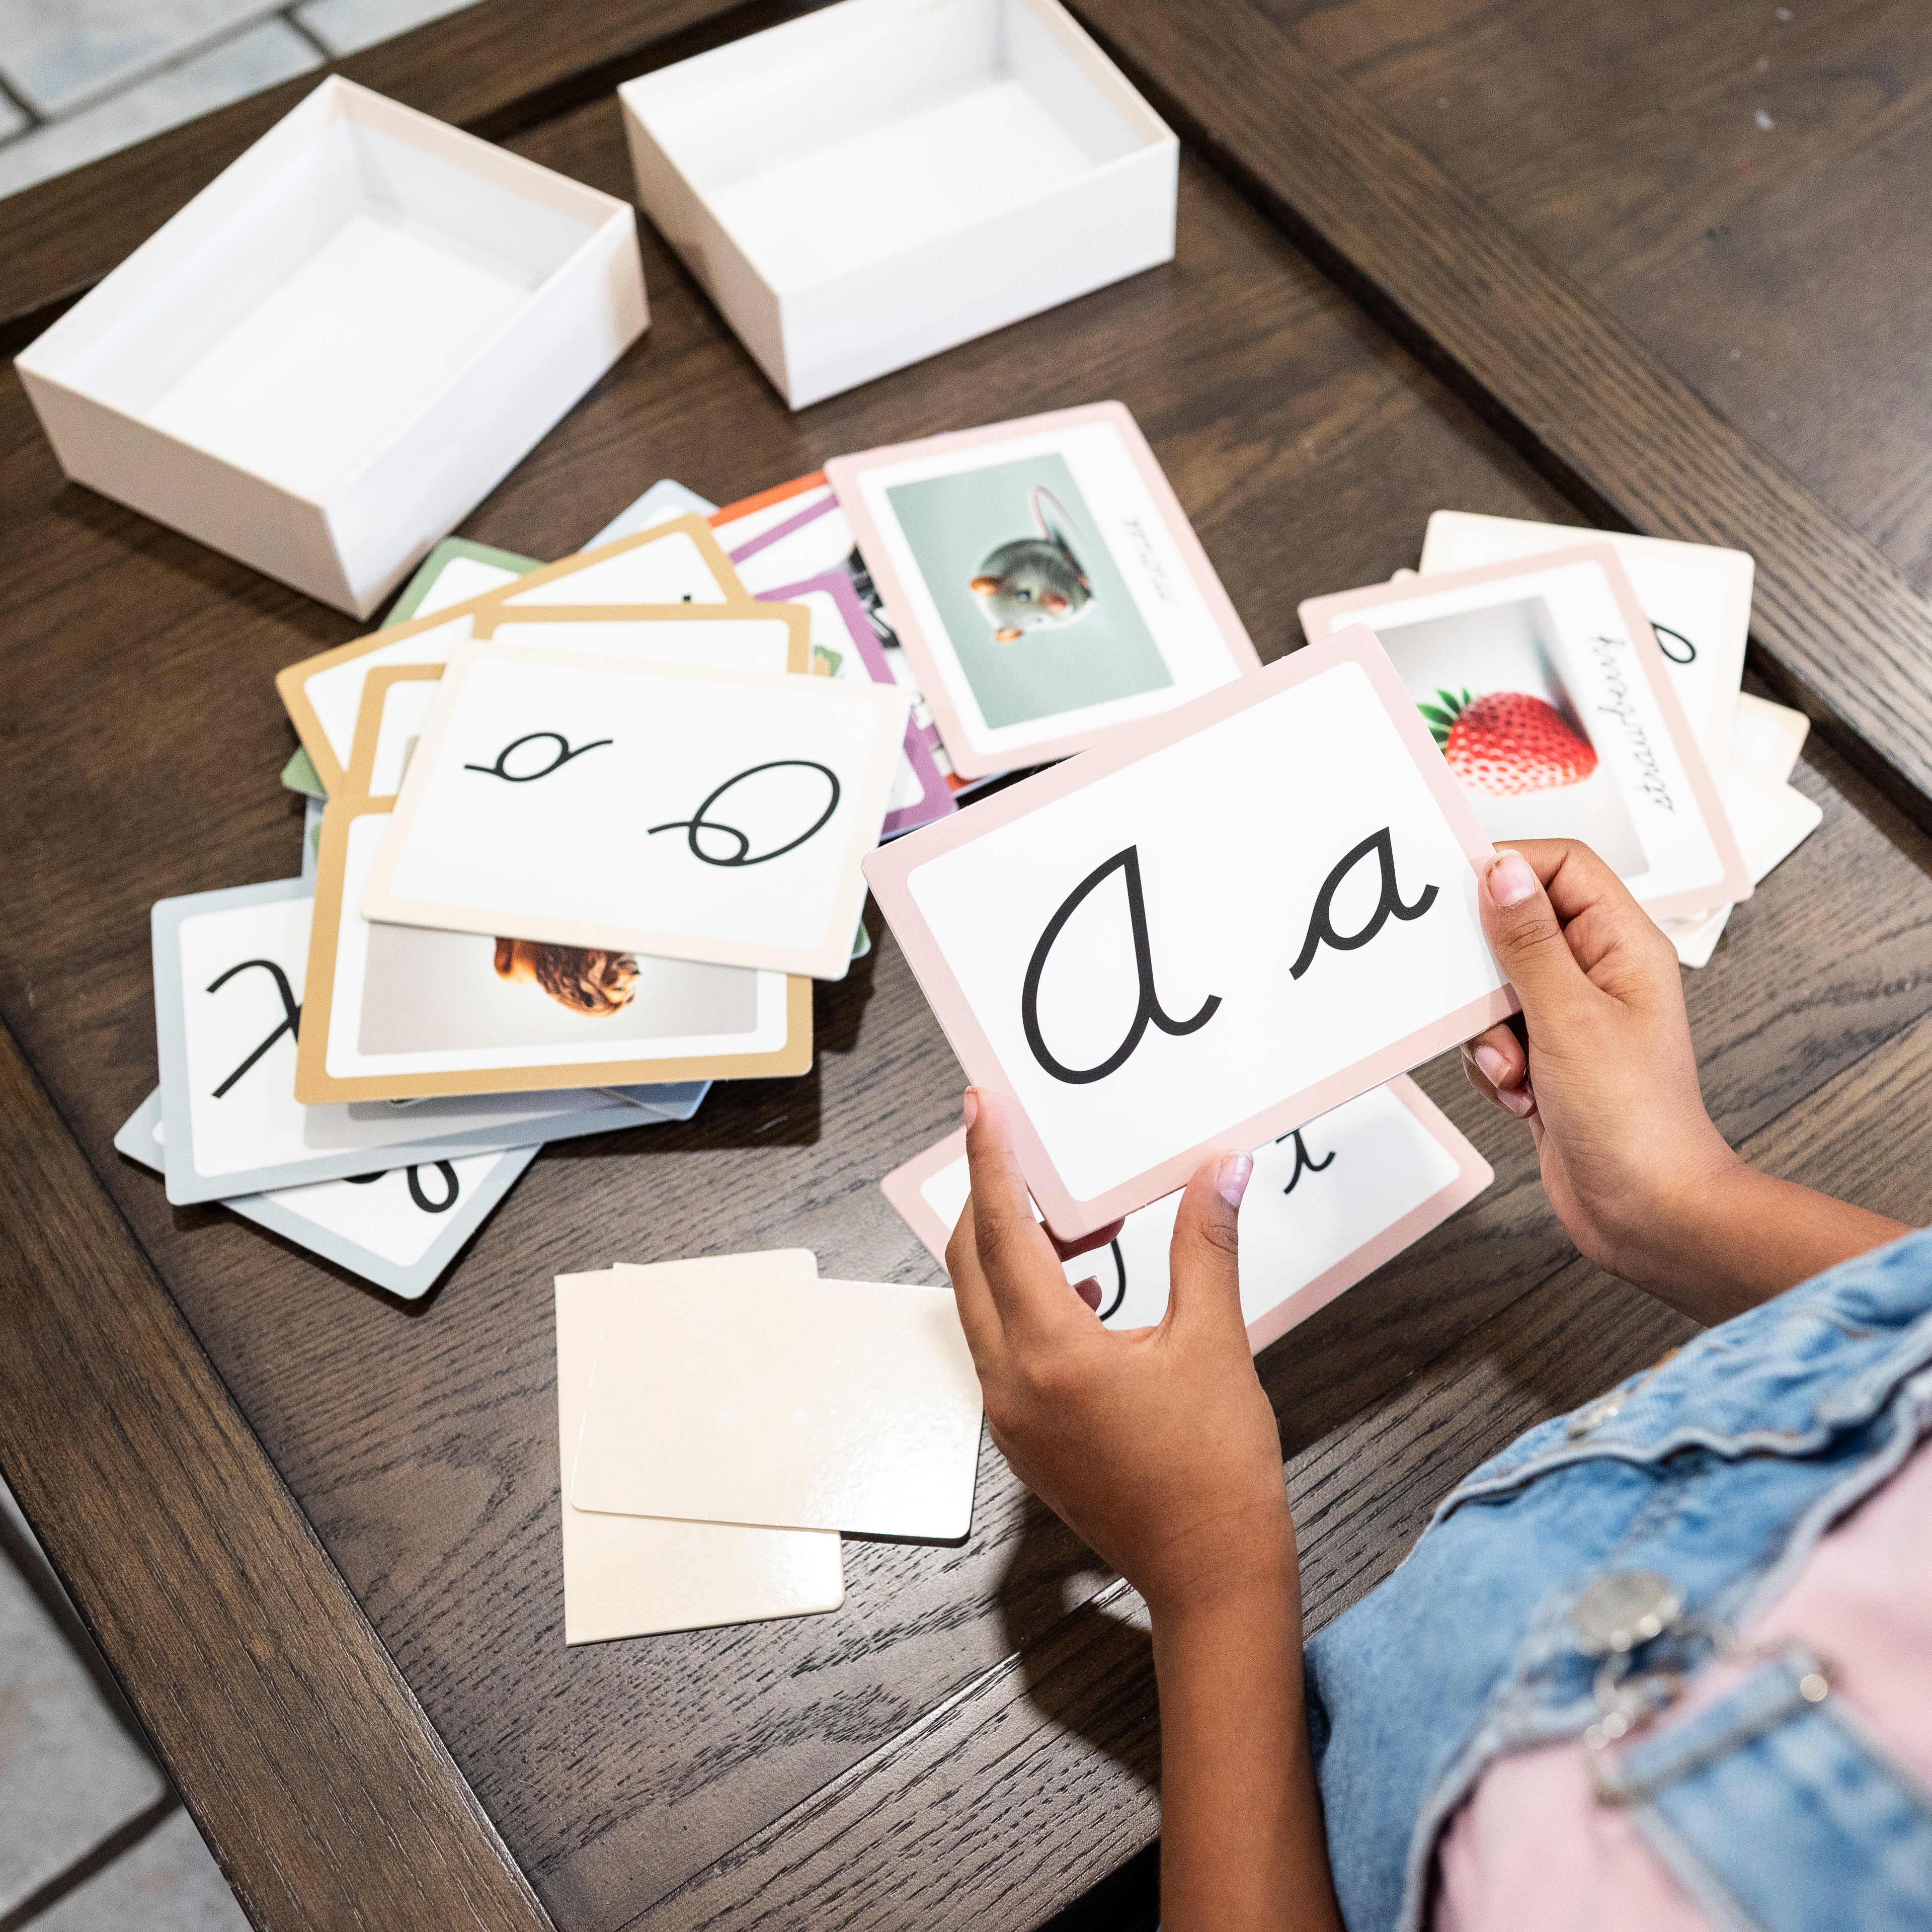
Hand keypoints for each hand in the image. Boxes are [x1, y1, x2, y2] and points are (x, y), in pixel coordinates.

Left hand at [946, 1089, 1292, 1620]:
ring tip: (1081, 1223)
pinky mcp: (1025, 1441)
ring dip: (1015, 1254)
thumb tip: (1222, 1169)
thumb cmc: (1216, 1470)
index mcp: (1049, 1354)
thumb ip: (1206, 1245)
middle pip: (971, 1264)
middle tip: (1016, 1147)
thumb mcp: (1215, 1342)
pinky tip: (1087, 1293)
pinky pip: (1004, 1349)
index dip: (991, 1159)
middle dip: (989, 1198)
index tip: (981, 1105)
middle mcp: (1010, 1385)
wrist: (1212, 1577)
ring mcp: (1010, 1419)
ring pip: (985, 1308)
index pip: (1000, 1230)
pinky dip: (1029, 1304)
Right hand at [1462, 840, 1908, 1318]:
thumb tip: (1501, 870)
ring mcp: (1573, 1018)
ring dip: (1488, 1031)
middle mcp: (1600, 974)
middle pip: (1517, 928)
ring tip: (1518, 1067)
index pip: (1562, 867)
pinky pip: (1493, 1036)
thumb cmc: (1635, 1121)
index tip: (1461, 894)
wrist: (1646, 1211)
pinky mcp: (1548, 1058)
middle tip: (1489, 1006)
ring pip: (1495, 989)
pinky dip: (1495, 1065)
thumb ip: (1527, 940)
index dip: (1509, 868)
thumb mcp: (1568, 1016)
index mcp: (1623, 945)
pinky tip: (1523, 1095)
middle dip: (1488, 974)